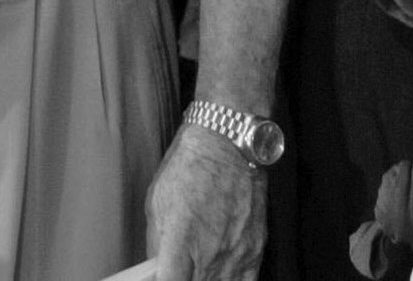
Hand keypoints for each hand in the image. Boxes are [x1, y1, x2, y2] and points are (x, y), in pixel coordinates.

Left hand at [145, 125, 264, 280]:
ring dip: (206, 280)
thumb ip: (157, 243)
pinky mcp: (255, 252)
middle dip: (185, 279)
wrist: (229, 145)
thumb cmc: (191, 167)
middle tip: (179, 267)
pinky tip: (220, 275)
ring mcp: (236, 256)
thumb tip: (157, 267)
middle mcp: (211, 255)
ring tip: (198, 268)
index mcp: (181, 242)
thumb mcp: (157, 202)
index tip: (159, 277)